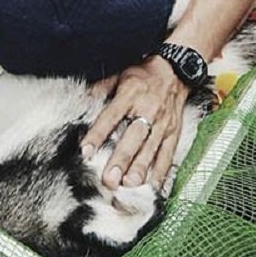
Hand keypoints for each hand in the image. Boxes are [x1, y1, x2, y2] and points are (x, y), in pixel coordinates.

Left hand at [82, 57, 188, 189]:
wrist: (175, 70)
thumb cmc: (142, 75)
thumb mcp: (118, 76)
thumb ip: (99, 90)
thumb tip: (80, 101)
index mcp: (130, 95)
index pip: (110, 117)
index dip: (97, 135)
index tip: (85, 151)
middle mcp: (147, 110)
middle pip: (133, 138)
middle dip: (121, 160)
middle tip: (110, 178)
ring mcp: (163, 123)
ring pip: (151, 149)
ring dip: (140, 169)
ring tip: (129, 185)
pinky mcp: (174, 132)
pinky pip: (168, 154)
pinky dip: (162, 171)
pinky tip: (153, 185)